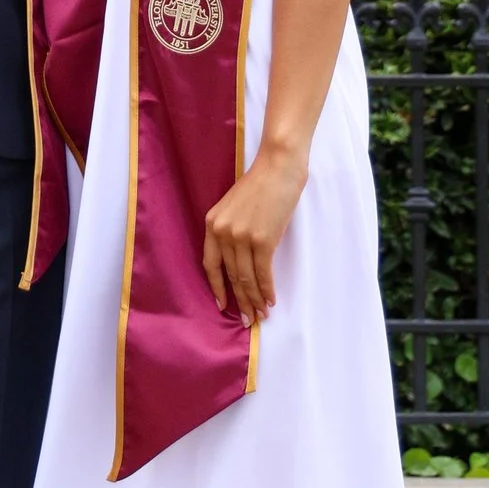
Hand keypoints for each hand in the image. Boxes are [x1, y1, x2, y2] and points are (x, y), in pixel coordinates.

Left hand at [201, 141, 304, 327]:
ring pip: (246, 278)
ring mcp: (242, 237)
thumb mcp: (234, 206)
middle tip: (247, 321)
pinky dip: (267, 290)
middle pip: (230, 275)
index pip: (210, 264)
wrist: (279, 166)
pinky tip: (270, 301)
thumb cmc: (261, 183)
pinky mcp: (263, 240)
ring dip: (255, 300)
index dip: (216, 288)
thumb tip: (239, 260)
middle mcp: (223, 232)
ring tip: (261, 315)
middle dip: (240, 301)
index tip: (223, 306)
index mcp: (212, 223)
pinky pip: (263, 273)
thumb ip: (231, 230)